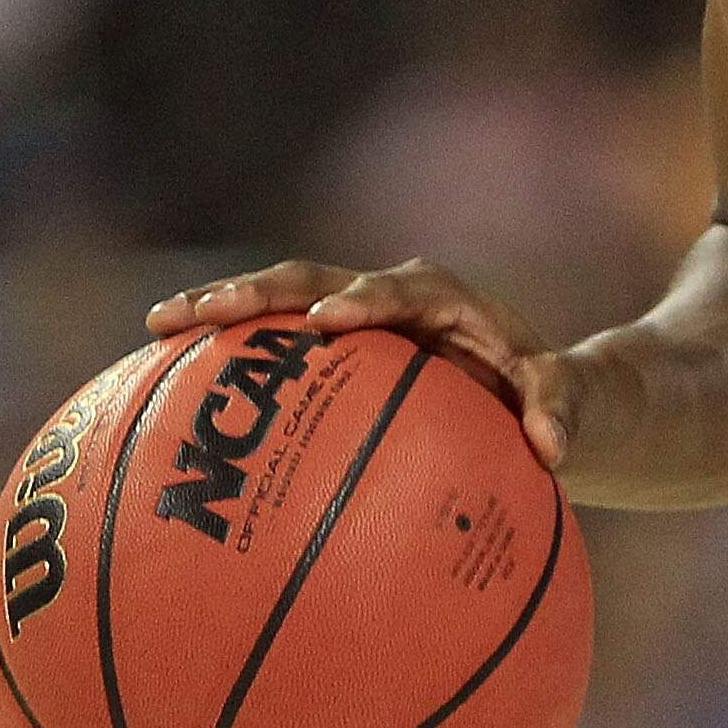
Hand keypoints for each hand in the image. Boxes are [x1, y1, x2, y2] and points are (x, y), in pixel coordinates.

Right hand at [146, 259, 581, 474]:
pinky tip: (159, 379)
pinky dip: (223, 351)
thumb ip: (562, 411)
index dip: (361, 301)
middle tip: (204, 312)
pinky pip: (271, 343)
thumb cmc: (549, 397)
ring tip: (157, 325)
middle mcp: (387, 295)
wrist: (531, 390)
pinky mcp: (329, 345)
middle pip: (314, 279)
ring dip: (221, 309)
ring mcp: (352, 315)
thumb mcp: (570, 403)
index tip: (325, 324)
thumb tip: (553, 447)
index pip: (396, 290)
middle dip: (259, 291)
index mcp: (441, 299)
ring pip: (278, 302)